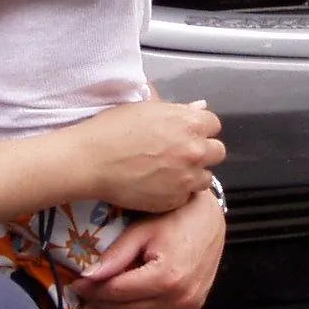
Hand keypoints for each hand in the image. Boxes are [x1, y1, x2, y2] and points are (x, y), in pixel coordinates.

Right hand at [69, 98, 222, 214]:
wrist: (91, 161)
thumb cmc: (111, 129)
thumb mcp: (145, 109)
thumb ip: (177, 111)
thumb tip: (198, 108)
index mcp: (189, 123)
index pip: (214, 124)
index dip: (200, 129)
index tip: (188, 133)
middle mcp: (194, 150)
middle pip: (217, 152)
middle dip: (203, 152)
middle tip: (182, 154)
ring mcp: (186, 178)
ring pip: (206, 177)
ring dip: (193, 174)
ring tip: (170, 172)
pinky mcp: (174, 200)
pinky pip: (186, 197)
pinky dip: (177, 192)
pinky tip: (158, 185)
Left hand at [74, 189, 225, 308]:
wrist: (209, 220)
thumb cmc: (177, 218)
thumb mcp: (142, 230)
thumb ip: (116, 256)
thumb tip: (88, 275)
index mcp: (165, 276)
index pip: (117, 291)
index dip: (92, 290)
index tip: (76, 284)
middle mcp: (178, 297)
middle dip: (99, 304)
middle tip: (82, 295)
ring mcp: (187, 307)